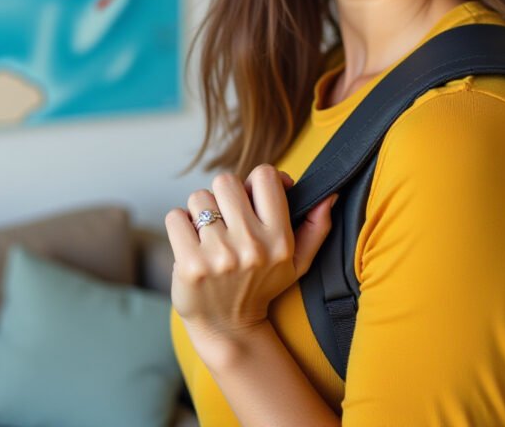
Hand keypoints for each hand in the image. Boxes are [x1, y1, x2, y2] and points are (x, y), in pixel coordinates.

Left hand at [165, 165, 335, 349]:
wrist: (228, 328)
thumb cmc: (261, 288)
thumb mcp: (297, 262)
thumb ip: (316, 227)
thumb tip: (328, 195)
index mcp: (279, 239)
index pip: (265, 176)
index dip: (255, 182)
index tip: (252, 199)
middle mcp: (251, 246)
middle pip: (226, 182)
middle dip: (223, 197)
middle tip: (226, 220)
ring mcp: (219, 255)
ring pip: (198, 197)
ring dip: (200, 212)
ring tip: (208, 235)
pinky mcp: (190, 264)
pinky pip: (175, 217)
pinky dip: (180, 226)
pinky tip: (191, 244)